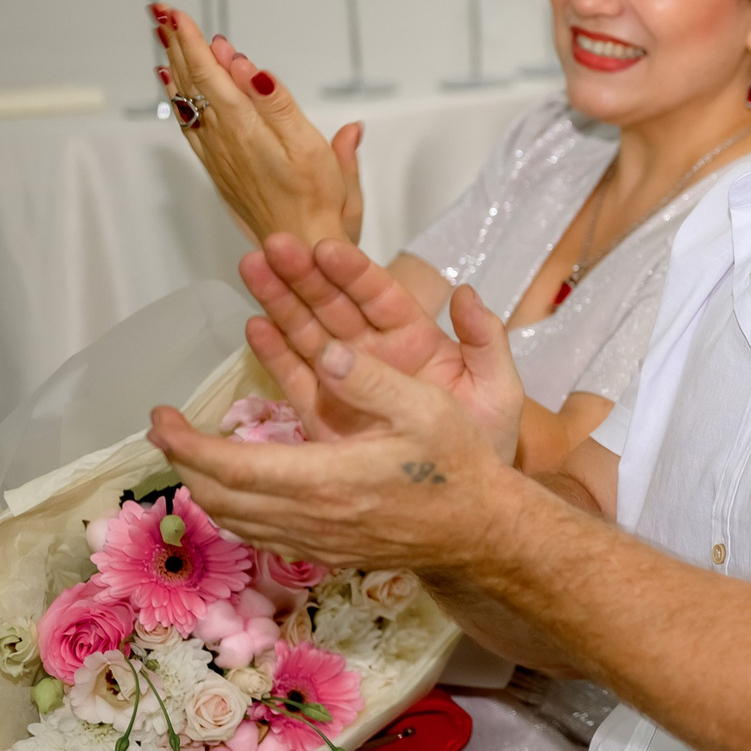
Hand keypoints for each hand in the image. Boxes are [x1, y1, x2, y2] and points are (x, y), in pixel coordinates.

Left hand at [151, 338, 513, 573]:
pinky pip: (258, 534)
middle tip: (167, 428)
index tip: (161, 415)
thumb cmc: (456, 465)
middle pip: (218, 497)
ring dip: (204, 486)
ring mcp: (314, 541)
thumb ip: (371, 378)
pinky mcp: (323, 553)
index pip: (229, 467)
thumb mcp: (426, 407)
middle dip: (182, 462)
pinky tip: (238, 487)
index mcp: (325, 478)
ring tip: (193, 453)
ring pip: (233, 520)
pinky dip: (233, 509)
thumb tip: (326, 350)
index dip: (184, 442)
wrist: (480, 531)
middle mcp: (310, 517)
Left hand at [156, 5, 365, 245]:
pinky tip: (175, 88)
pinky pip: (189, 124)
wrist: (299, 247)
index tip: (178, 16)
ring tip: (166, 41)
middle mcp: (223, 139)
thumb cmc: (316, 200)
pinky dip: (179, 99)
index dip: (194, 44)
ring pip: (188, 102)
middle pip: (194, 83)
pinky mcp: (219, 167)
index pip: (211, 75)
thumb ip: (278, 104)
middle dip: (178, 46)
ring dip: (176, 67)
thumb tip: (249, 68)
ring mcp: (217, 154)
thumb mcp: (311, 148)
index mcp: (246, 129)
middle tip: (162, 15)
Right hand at [241, 234, 525, 462]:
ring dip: (281, 301)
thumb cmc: (488, 443)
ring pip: (309, 333)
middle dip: (305, 276)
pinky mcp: (324, 413)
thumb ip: (486, 341)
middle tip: (274, 245)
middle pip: (335, 306)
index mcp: (417, 341)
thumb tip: (467, 292)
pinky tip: (254, 326)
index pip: (380, 297)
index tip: (326, 248)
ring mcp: (347, 381)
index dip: (353, 272)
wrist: (466, 504)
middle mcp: (377, 354)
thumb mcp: (498, 390)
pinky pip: (296, 377)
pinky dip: (275, 352)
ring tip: (252, 267)